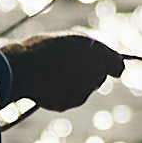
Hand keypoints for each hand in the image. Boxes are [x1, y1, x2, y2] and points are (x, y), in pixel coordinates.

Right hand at [4, 33, 122, 113]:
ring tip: (54, 72)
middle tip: (69, 64)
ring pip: (84, 88)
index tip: (107, 66)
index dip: (111, 65)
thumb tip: (101, 61)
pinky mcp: (71, 103)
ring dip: (75, 82)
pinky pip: (71, 97)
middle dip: (89, 72)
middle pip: (99, 76)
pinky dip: (64, 93)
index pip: (117, 65)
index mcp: (98, 53)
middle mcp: (96, 73)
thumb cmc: (44, 48)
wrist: (23, 68)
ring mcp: (84, 91)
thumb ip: (90, 50)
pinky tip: (49, 84)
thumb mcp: (70, 39)